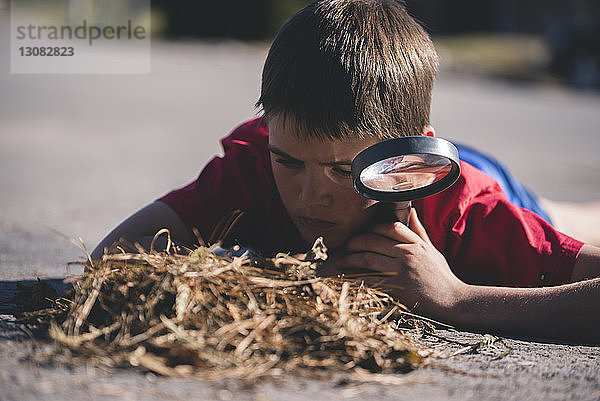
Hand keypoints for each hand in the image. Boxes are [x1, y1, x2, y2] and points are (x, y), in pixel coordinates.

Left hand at [320, 209, 466, 317]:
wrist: (453, 300)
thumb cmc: (442, 276)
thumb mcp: (432, 250)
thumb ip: (419, 231)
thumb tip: (411, 211)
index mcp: (416, 243)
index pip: (389, 226)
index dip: (372, 227)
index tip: (363, 232)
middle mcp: (408, 253)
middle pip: (373, 240)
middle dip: (355, 242)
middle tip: (346, 246)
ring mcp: (402, 270)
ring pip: (368, 258)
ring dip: (350, 259)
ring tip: (341, 261)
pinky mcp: (397, 287)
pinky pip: (371, 279)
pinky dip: (357, 278)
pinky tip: (348, 278)